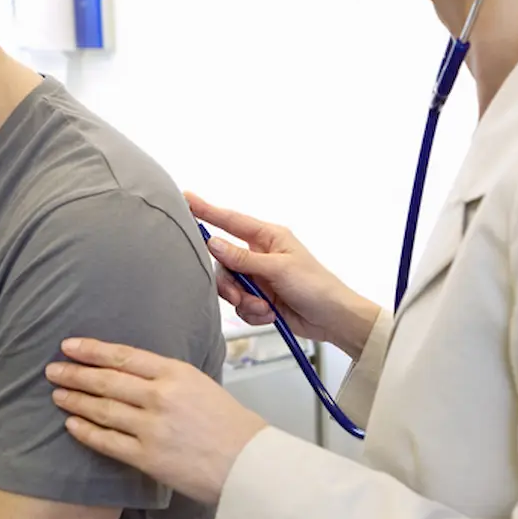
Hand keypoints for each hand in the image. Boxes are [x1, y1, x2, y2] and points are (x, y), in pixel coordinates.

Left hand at [48, 339, 268, 504]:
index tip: (69, 346)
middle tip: (52, 370)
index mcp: (175, 373)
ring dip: (75, 401)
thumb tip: (134, 372)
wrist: (248, 463)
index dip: (92, 350)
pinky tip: (71, 425)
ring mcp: (152, 428)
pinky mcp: (147, 457)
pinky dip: (86, 432)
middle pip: (106, 380)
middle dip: (75, 373)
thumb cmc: (230, 424)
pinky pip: (107, 442)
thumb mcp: (201, 384)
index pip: (123, 355)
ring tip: (57, 394)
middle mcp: (160, 397)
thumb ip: (168, 376)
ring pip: (102, 409)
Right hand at [187, 192, 379, 358]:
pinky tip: (269, 314)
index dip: (206, 210)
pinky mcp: (259, 298)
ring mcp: (258, 276)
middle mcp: (259, 254)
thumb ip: (243, 258)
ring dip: (244, 301)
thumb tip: (213, 243)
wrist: (332, 319)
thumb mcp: (279, 269)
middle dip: (230, 284)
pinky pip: (240, 305)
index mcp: (267, 237)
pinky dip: (252, 312)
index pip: (230, 220)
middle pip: (223, 262)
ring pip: (230, 286)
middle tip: (238, 296)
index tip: (185, 199)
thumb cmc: (316, 286)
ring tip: (263, 308)